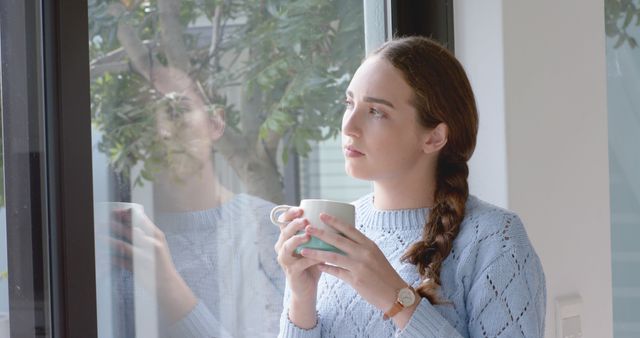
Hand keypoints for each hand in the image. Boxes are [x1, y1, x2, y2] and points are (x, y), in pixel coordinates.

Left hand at [109, 208, 196, 322]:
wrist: (168, 285)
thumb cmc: (160, 265)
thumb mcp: (156, 247)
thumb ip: (144, 236)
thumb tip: (129, 226)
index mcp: (156, 235)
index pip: (140, 219)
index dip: (125, 214)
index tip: (113, 212)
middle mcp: (152, 243)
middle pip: (130, 229)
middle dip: (113, 225)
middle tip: (99, 223)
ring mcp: (146, 255)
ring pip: (123, 244)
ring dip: (108, 240)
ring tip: (96, 237)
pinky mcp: (138, 268)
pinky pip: (120, 261)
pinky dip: (109, 257)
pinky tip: (101, 255)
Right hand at [274, 207, 323, 298]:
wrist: (306, 288)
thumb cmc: (312, 264)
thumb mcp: (313, 246)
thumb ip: (318, 233)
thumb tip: (336, 216)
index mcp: (286, 238)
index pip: (283, 222)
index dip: (289, 214)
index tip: (300, 209)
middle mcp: (282, 247)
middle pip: (284, 232)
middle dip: (294, 224)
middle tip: (305, 221)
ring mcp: (285, 260)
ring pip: (286, 247)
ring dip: (296, 240)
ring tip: (307, 236)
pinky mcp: (292, 272)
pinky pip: (299, 264)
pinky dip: (310, 259)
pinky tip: (319, 257)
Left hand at [299, 213, 410, 313]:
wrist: (395, 294)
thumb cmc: (384, 274)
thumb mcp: (375, 256)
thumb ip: (361, 248)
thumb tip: (344, 239)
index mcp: (369, 245)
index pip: (349, 229)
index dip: (335, 221)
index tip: (322, 215)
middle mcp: (364, 253)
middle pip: (338, 240)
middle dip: (321, 233)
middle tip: (307, 228)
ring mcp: (359, 266)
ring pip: (333, 256)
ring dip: (316, 253)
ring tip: (303, 250)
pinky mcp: (356, 280)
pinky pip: (336, 272)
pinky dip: (325, 268)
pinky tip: (316, 266)